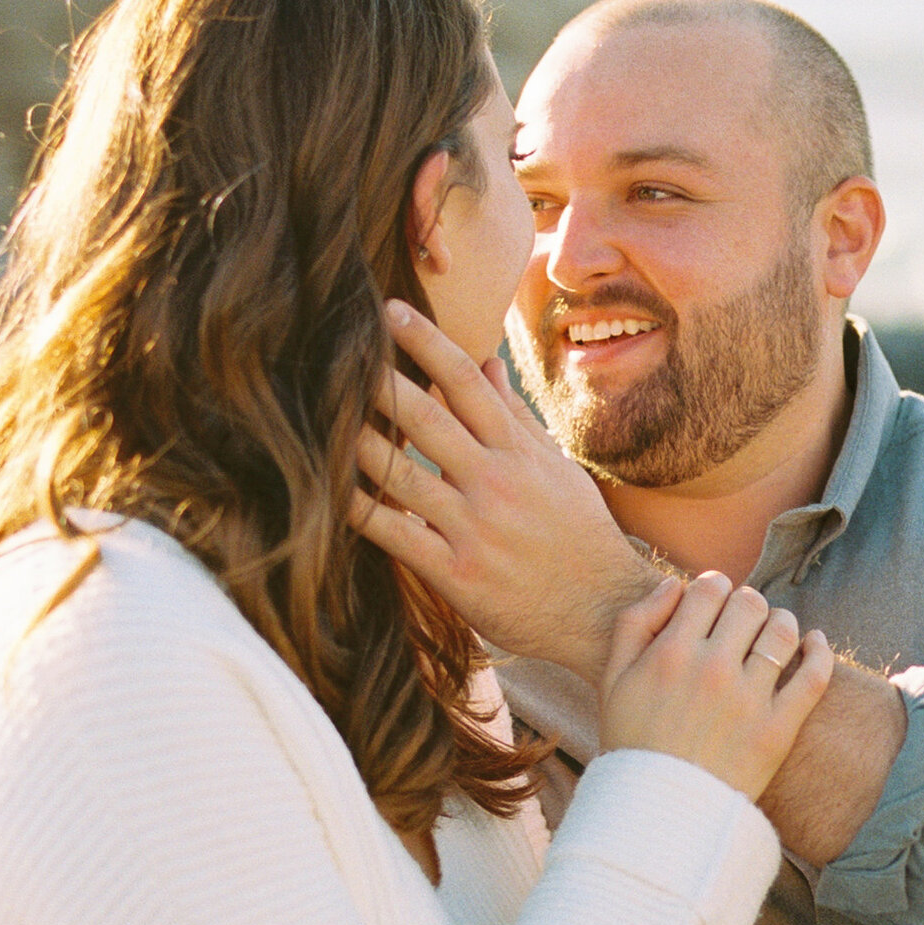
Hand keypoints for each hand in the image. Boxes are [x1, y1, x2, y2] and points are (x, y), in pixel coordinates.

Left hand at [349, 304, 654, 675]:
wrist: (606, 613)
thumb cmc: (579, 537)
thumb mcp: (557, 469)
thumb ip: (515, 417)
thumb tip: (487, 363)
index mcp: (519, 452)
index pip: (468, 382)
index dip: (427, 342)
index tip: (391, 310)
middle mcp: (496, 482)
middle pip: (427, 417)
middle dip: (380, 380)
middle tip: (338, 346)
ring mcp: (475, 528)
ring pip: (403, 474)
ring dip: (357, 442)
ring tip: (317, 412)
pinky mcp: (458, 574)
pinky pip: (398, 537)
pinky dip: (362, 512)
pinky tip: (328, 493)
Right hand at [598, 571, 834, 797]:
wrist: (658, 813)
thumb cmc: (632, 744)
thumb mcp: (613, 679)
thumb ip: (635, 623)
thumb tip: (675, 584)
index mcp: (671, 653)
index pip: (709, 588)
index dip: (714, 586)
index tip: (715, 599)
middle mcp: (712, 670)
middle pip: (748, 603)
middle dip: (746, 603)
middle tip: (743, 619)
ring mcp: (749, 700)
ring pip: (783, 631)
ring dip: (781, 621)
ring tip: (775, 630)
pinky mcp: (779, 730)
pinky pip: (814, 676)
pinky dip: (819, 650)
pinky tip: (814, 642)